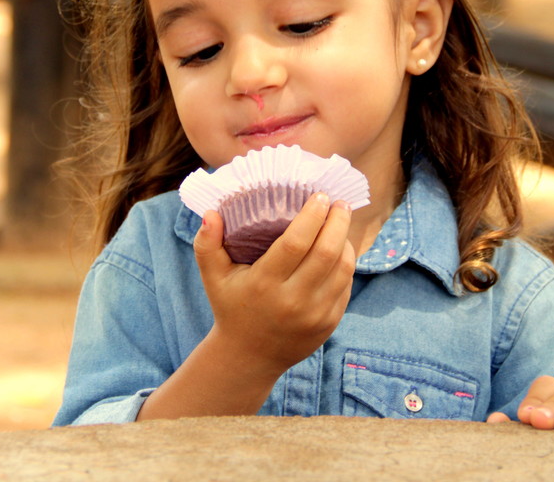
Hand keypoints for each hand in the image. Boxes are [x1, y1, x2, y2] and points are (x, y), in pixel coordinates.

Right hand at [193, 192, 355, 378]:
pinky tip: (341, 247)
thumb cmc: (230, 307)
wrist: (249, 357)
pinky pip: (346, 285)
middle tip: (338, 202)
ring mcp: (315, 314)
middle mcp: (292, 301)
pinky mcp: (329, 323)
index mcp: (264, 284)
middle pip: (327, 251)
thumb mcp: (213, 277)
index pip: (297, 242)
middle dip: (337, 221)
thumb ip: (206, 244)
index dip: (313, 215)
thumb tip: (211, 213)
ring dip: (346, 239)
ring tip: (340, 221)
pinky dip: (346, 262)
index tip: (320, 196)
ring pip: (343, 268)